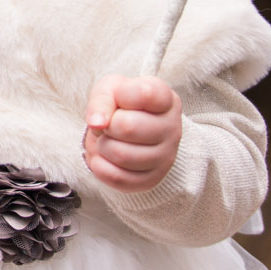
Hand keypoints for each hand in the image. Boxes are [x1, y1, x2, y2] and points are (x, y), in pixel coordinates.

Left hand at [82, 75, 182, 193]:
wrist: (125, 129)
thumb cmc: (121, 104)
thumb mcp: (110, 89)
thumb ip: (102, 100)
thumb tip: (97, 123)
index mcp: (167, 100)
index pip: (144, 94)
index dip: (122, 96)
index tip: (120, 98)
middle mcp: (173, 129)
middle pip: (128, 127)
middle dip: (107, 125)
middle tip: (109, 124)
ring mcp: (165, 157)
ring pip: (121, 155)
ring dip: (103, 146)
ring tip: (108, 139)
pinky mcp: (152, 179)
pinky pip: (118, 178)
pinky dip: (101, 166)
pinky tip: (105, 156)